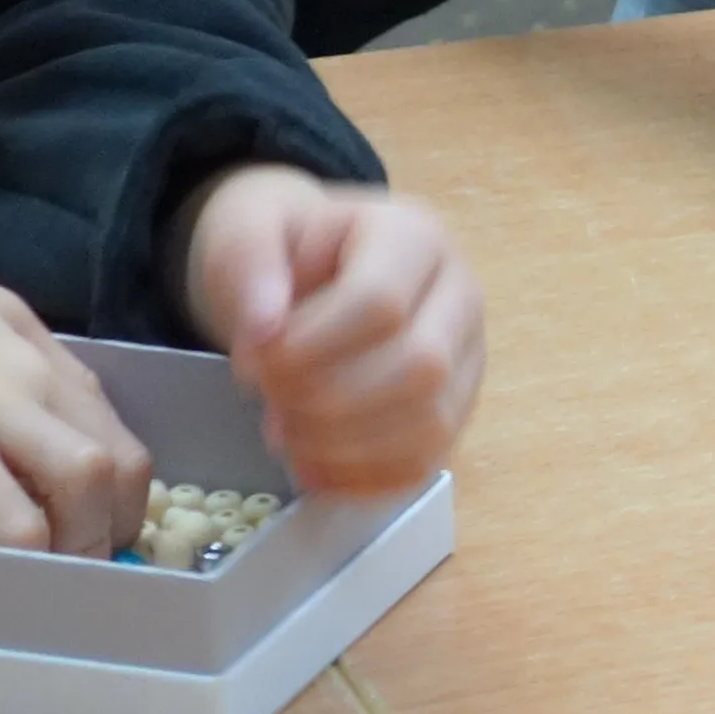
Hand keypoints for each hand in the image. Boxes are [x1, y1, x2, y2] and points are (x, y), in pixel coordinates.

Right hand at [0, 199, 147, 548]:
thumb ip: (44, 368)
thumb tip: (89, 433)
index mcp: (37, 364)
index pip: (123, 456)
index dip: (127, 516)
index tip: (106, 542)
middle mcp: (0, 394)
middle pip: (89, 488)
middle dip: (90, 547)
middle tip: (63, 573)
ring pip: (16, 527)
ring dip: (22, 570)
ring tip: (3, 581)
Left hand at [178, 170, 484, 496]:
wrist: (305, 268)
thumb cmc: (281, 249)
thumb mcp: (247, 234)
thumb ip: (248, 268)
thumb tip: (264, 328)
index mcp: (414, 235)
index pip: (381, 302)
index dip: (310, 348)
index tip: (252, 364)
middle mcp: (459, 293)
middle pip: (423, 364)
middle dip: (332, 401)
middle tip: (271, 404)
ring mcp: (467, 354)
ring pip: (433, 420)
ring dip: (348, 446)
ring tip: (286, 437)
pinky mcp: (456, 406)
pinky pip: (429, 457)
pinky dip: (368, 479)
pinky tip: (314, 469)